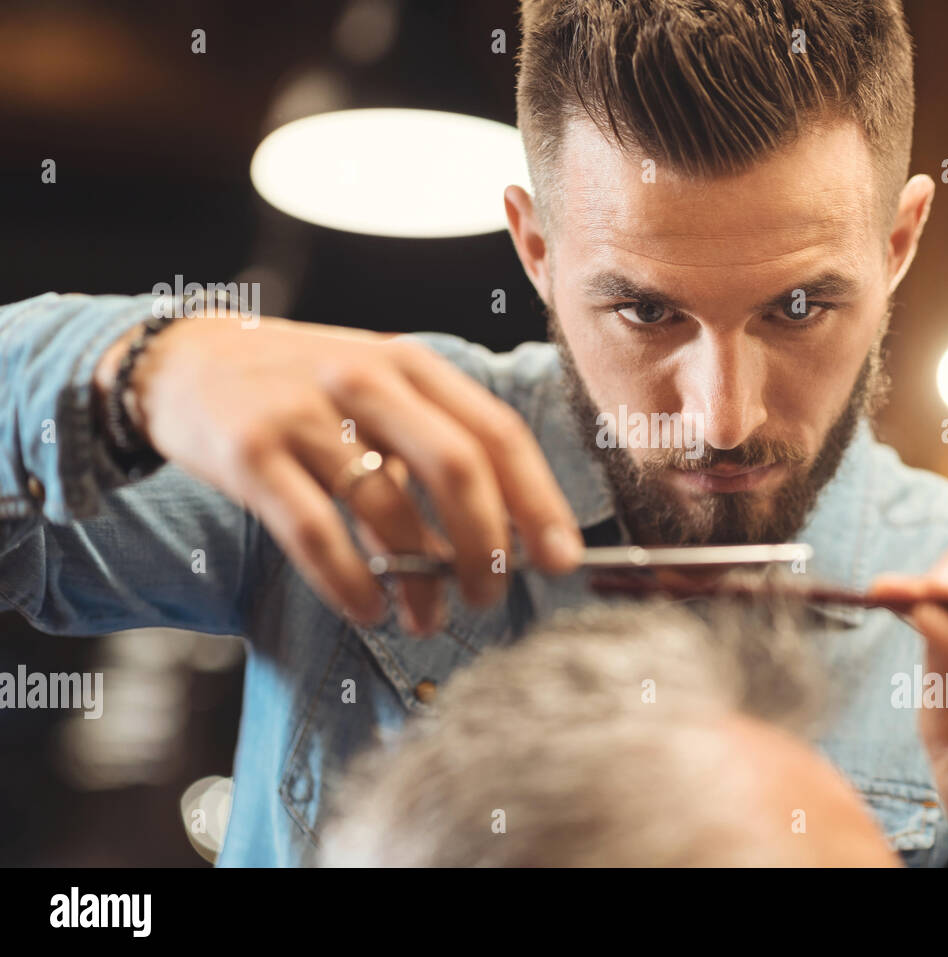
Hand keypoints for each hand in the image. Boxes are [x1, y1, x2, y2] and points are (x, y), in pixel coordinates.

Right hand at [94, 315, 584, 631]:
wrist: (186, 362)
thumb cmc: (302, 392)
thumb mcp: (377, 398)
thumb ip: (433, 455)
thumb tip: (498, 542)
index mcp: (412, 366)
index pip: (498, 433)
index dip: (539, 500)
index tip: (563, 558)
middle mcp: (366, 380)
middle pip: (458, 468)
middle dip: (488, 545)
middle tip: (492, 596)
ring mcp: (305, 413)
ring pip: (388, 508)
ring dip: (419, 581)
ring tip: (427, 619)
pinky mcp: (250, 451)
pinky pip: (314, 532)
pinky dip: (349, 583)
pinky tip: (369, 611)